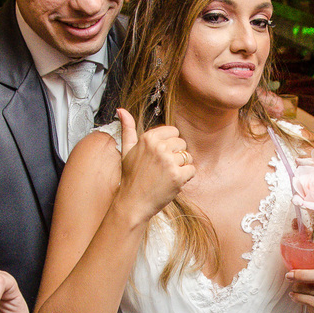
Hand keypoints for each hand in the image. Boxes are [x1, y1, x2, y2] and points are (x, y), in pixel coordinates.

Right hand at [114, 108, 196, 222]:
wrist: (133, 203)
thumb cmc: (131, 177)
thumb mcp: (126, 150)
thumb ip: (127, 128)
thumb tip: (121, 109)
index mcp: (148, 138)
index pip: (174, 132)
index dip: (170, 145)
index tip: (160, 156)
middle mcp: (158, 147)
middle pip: (182, 144)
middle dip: (176, 156)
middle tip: (162, 169)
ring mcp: (168, 161)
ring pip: (188, 157)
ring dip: (181, 167)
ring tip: (165, 176)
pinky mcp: (177, 176)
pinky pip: (192, 170)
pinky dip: (186, 177)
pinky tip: (172, 182)